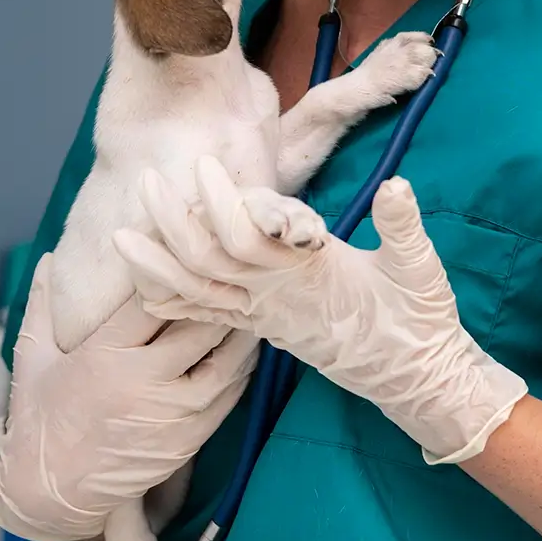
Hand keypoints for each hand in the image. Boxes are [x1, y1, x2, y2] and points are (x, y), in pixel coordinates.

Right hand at [0, 251, 258, 540]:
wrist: (50, 494)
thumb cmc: (39, 422)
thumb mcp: (32, 360)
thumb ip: (43, 306)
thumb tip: (46, 257)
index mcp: (103, 355)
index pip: (151, 300)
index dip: (172, 271)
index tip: (186, 250)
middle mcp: (142, 382)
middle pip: (197, 325)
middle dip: (217, 296)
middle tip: (232, 271)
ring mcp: (170, 413)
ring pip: (223, 360)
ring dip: (239, 331)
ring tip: (248, 303)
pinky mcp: (188, 438)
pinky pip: (227, 395)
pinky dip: (240, 369)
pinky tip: (244, 348)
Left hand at [112, 155, 527, 464]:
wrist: (415, 375)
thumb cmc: (418, 319)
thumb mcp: (420, 269)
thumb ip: (403, 228)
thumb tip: (396, 186)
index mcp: (307, 275)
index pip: (250, 238)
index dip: (224, 203)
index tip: (204, 164)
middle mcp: (275, 298)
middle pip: (207, 262)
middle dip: (173, 223)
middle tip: (146, 181)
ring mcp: (265, 318)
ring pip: (197, 293)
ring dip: (157, 264)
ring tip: (120, 236)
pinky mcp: (265, 328)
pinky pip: (208, 318)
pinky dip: (174, 303)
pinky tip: (146, 291)